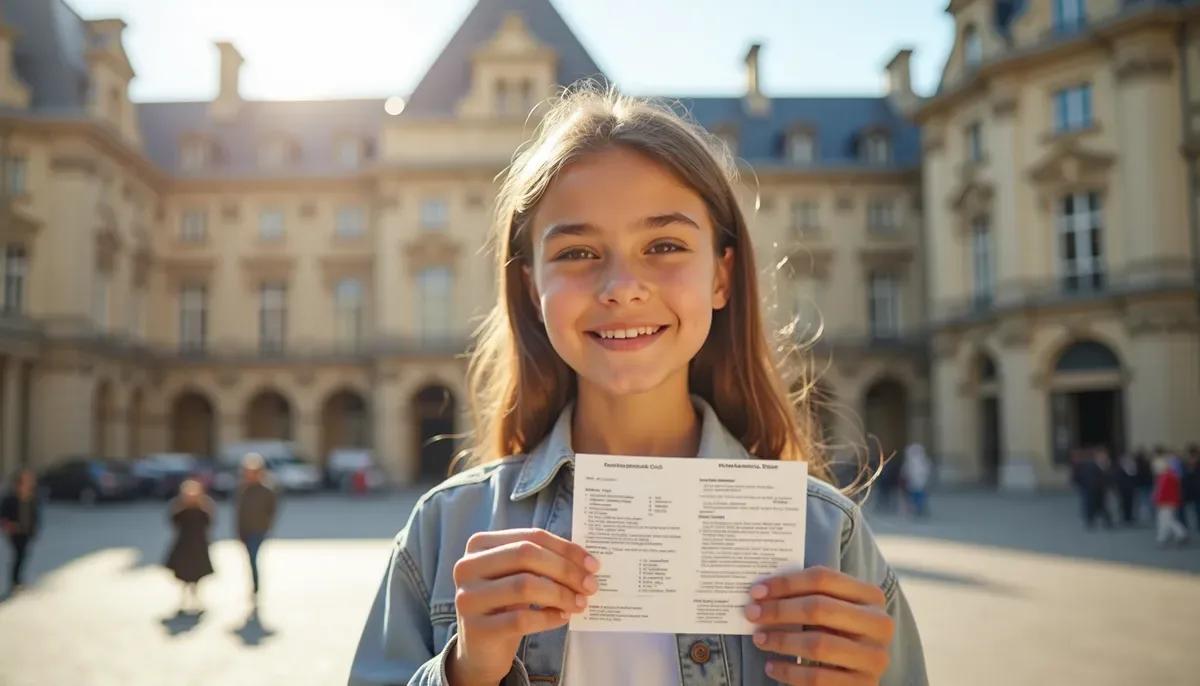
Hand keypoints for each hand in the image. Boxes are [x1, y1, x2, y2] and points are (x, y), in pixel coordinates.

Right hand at [447, 528, 599, 685]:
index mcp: (479, 545)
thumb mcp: (518, 576)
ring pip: (524, 586)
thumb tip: (586, 561)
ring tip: (580, 603)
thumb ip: (543, 562)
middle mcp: (467, 566)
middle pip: (526, 556)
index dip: (565, 548)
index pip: (530, 537)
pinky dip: (548, 617)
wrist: (480, 650)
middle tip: (590, 585)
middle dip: (565, 570)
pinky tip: (562, 618)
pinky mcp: (476, 628)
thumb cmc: (505, 606)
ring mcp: (468, 597)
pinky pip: (521, 619)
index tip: (592, 564)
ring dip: (560, 594)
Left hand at [744, 566, 893, 684]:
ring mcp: (874, 657)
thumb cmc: (839, 633)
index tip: (757, 590)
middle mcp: (879, 624)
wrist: (860, 675)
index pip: (824, 578)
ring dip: (781, 641)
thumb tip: (762, 591)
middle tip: (752, 613)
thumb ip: (810, 596)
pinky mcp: (863, 685)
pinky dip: (788, 671)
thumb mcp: (834, 610)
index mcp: (871, 596)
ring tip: (759, 639)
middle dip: (779, 610)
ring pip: (818, 644)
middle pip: (820, 608)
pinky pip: (817, 678)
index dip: (786, 582)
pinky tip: (772, 666)